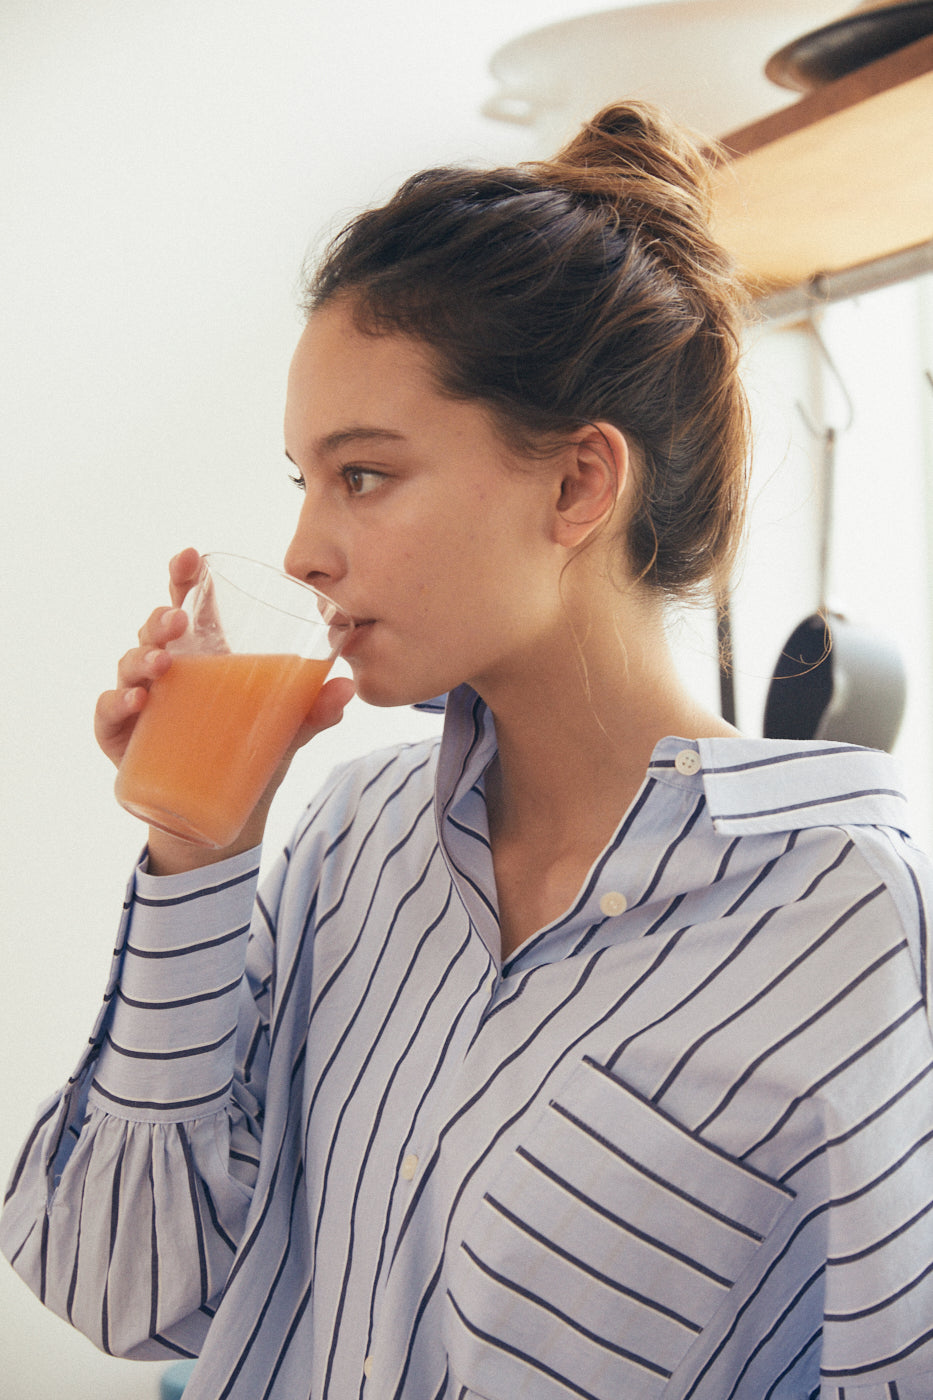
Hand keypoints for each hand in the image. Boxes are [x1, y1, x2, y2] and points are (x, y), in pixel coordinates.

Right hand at [96, 549, 355, 873]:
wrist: (222, 817)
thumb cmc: (249, 755)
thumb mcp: (287, 731)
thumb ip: (315, 711)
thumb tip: (347, 689)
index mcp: (206, 656)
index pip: (192, 606)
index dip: (186, 578)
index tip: (190, 557)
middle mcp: (170, 670)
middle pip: (156, 629)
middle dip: (162, 618)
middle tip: (177, 622)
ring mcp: (142, 701)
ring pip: (131, 664)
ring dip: (141, 658)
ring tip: (161, 665)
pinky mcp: (122, 736)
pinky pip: (109, 713)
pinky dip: (116, 704)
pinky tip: (134, 702)